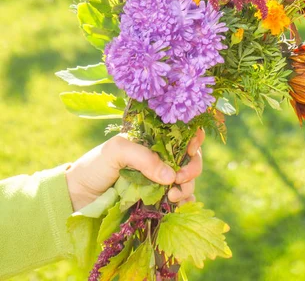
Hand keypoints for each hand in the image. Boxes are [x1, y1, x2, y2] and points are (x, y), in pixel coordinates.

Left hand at [65, 129, 204, 211]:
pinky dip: (186, 201)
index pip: (182, 133)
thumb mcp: (116, 152)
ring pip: (188, 179)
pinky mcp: (158, 200)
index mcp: (152, 140)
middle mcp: (160, 158)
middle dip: (192, 167)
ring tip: (172, 196)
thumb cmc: (94, 166)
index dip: (193, 138)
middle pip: (191, 157)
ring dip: (187, 186)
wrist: (78, 197)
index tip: (191, 149)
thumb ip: (144, 158)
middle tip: (179, 178)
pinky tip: (178, 205)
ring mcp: (160, 179)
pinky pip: (181, 199)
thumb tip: (171, 175)